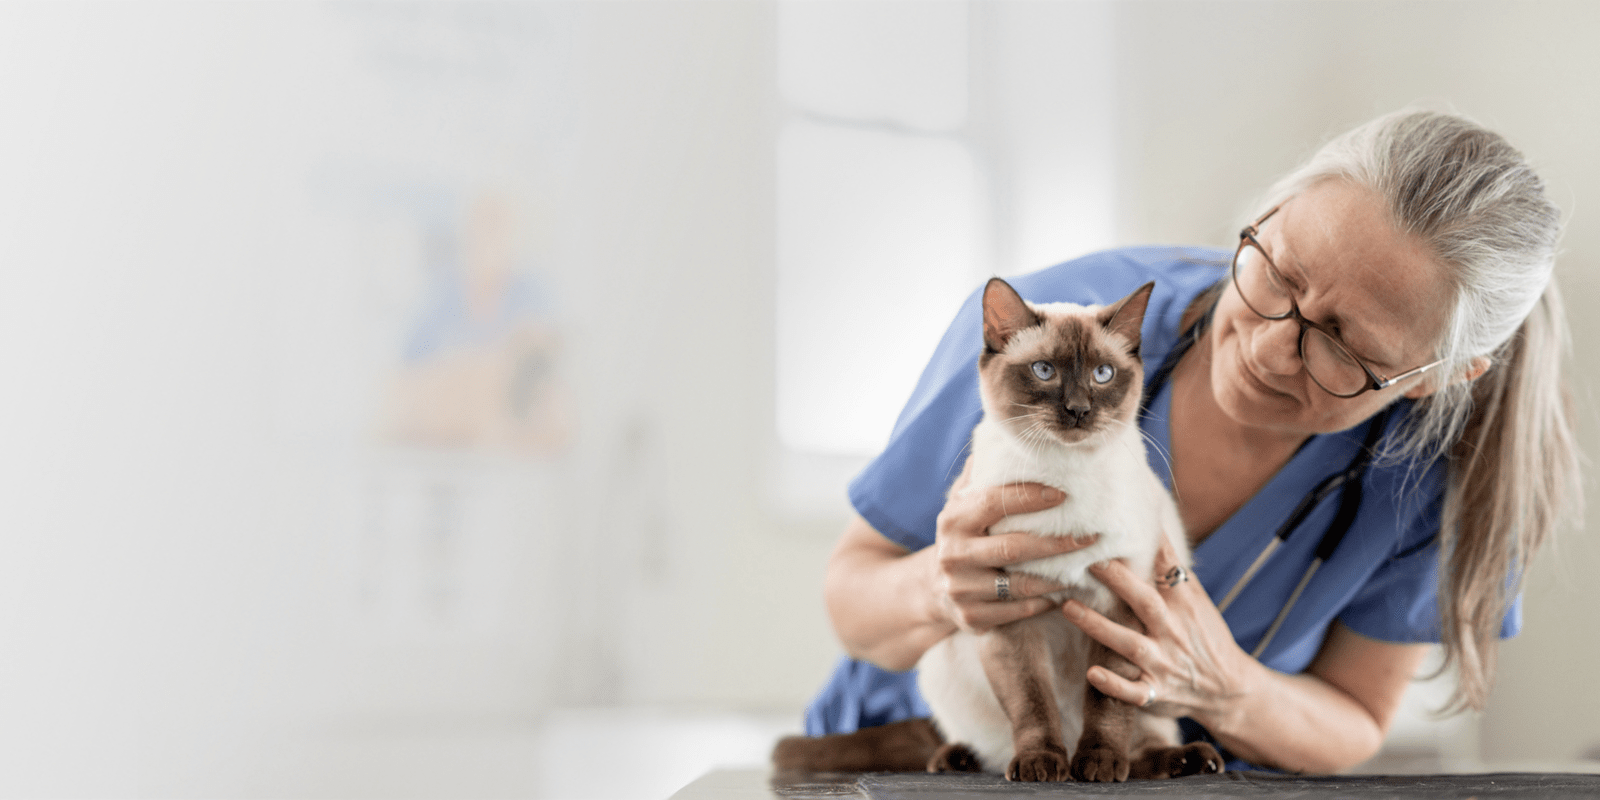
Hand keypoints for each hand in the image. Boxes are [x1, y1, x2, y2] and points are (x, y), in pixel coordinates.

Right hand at [928, 458, 1096, 634]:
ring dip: (1056, 577)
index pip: (994, 503)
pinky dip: (1042, 602)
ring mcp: (960, 589)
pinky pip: (1016, 611)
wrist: (932, 587)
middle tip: (1090, 537)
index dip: (1030, 497)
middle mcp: (953, 555)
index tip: (1065, 494)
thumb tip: (1001, 433)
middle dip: (1057, 542)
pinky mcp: (970, 618)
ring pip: (1018, 585)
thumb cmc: (963, 536)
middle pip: (1013, 547)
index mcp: (953, 520)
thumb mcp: (962, 504)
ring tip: (1084, 566)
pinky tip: (1062, 593)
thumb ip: (981, 475)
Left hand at [1061, 539, 1250, 724]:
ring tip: (1068, 607)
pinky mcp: (1157, 691)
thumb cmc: (1206, 636)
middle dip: (1118, 581)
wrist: (1230, 689)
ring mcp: (1164, 662)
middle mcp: (1174, 631)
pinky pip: (1134, 691)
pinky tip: (1092, 672)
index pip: (1168, 569)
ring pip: (1130, 644)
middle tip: (1089, 561)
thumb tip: (1148, 528)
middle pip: (1145, 602)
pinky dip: (1114, 684)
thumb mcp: (1197, 601)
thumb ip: (1171, 570)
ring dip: (1099, 627)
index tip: (1122, 525)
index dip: (1150, 546)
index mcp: (1185, 604)